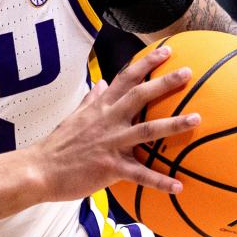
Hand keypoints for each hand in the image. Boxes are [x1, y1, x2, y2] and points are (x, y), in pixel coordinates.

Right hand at [30, 45, 199, 202]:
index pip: (125, 78)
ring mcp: (109, 143)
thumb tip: (102, 82)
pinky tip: (179, 186)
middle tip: (188, 72)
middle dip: (164, 83)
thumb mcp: (74, 116)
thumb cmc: (58, 145)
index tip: (166, 51)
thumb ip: (91, 100)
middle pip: (139, 96)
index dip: (146, 63)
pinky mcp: (109, 167)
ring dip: (173, 125)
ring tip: (197, 119)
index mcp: (99, 108)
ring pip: (146, 130)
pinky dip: (160, 181)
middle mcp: (107, 121)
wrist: (39, 170)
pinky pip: (139, 174)